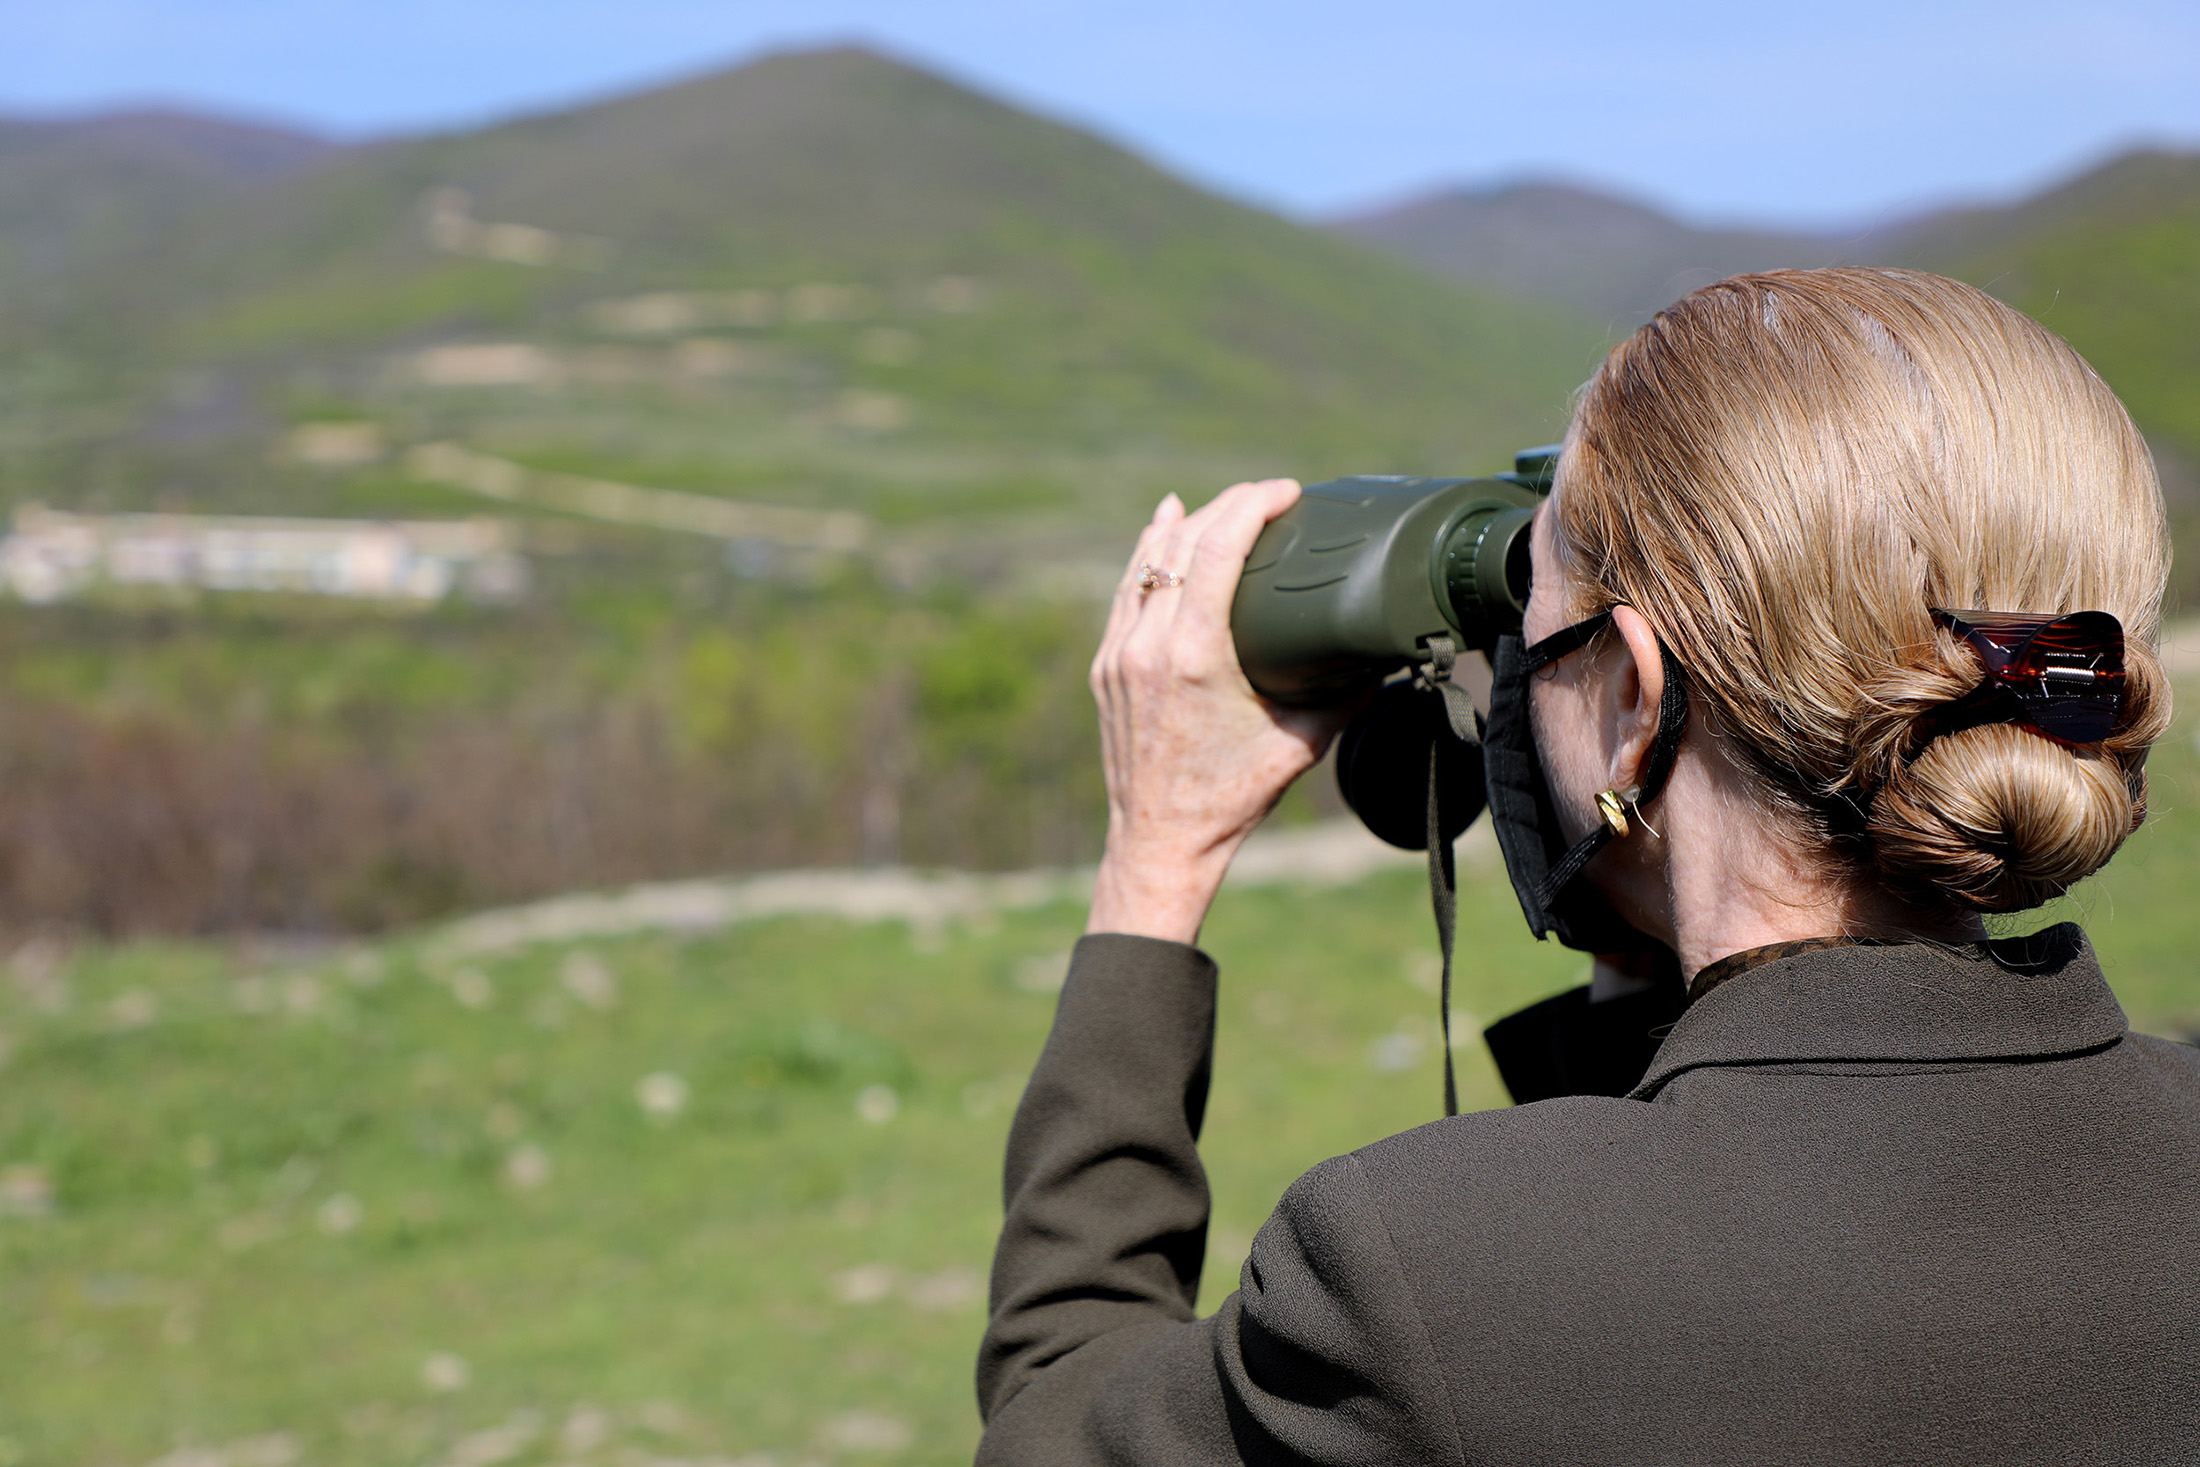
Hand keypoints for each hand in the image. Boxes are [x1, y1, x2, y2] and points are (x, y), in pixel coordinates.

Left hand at [1085, 479, 1349, 942]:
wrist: (1162, 842)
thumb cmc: (1232, 797)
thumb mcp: (1302, 744)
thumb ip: (1348, 695)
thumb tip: (1388, 656)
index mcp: (1194, 656)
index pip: (1216, 549)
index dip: (1251, 505)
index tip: (1285, 490)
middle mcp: (1149, 646)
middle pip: (1180, 544)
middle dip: (1224, 508)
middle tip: (1265, 498)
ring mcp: (1119, 655)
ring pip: (1144, 563)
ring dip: (1180, 526)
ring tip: (1213, 503)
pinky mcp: (1106, 668)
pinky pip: (1124, 593)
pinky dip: (1146, 557)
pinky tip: (1161, 531)